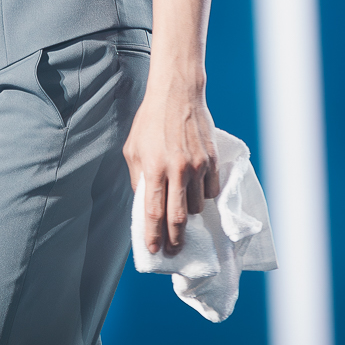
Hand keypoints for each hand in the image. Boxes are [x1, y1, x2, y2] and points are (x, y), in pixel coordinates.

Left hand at [125, 66, 220, 254]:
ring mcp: (198, 166)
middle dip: (175, 239)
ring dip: (188, 214)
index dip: (153, 235)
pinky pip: (210, 192)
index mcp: (154, 168)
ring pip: (197, 207)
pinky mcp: (212, 161)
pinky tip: (194, 191)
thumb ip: (138, 178)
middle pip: (178, 217)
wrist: (178, 94)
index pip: (153, 212)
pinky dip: (203, 197)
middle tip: (173, 250)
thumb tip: (144, 204)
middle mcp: (178, 170)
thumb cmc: (150, 121)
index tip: (154, 250)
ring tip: (180, 211)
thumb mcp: (133, 149)